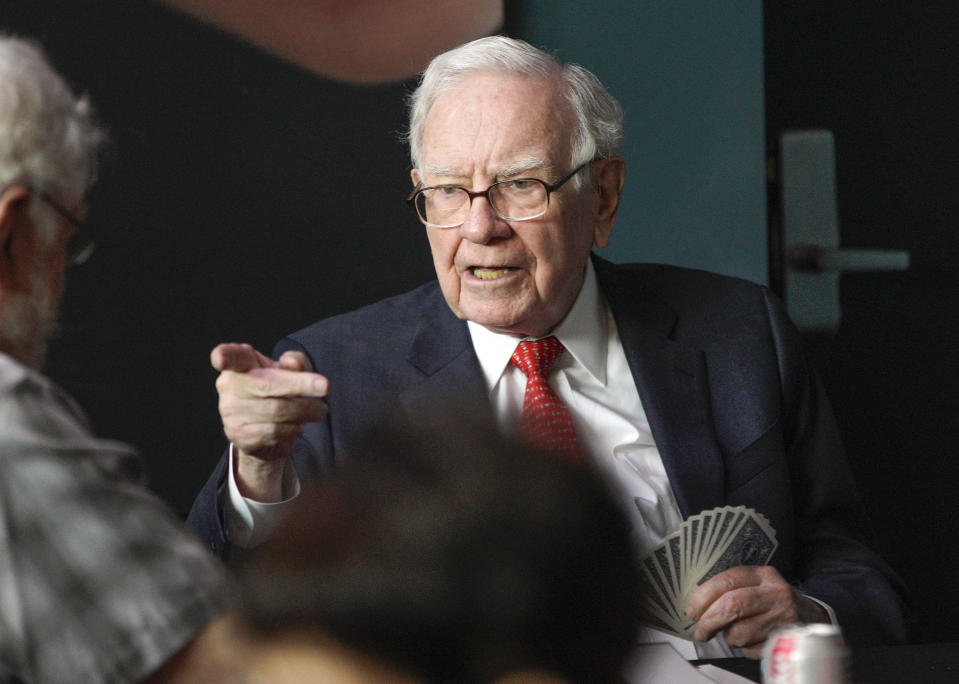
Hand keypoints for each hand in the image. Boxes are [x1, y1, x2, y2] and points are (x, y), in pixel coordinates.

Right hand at [212, 343, 328, 500]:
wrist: (266, 430)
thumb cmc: (277, 390)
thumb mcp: (289, 370)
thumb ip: (295, 362)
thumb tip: (292, 365)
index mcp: (240, 364)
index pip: (229, 357)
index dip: (224, 357)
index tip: (220, 359)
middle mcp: (229, 387)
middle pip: (267, 385)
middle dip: (301, 385)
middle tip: (325, 387)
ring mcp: (231, 413)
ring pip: (276, 411)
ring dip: (305, 411)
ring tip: (319, 410)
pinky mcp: (238, 435)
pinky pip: (275, 432)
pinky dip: (294, 428)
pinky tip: (299, 424)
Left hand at [686, 565, 828, 658]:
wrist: (812, 619)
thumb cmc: (773, 601)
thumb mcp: (757, 584)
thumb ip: (731, 588)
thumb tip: (696, 604)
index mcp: (764, 575)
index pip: (728, 581)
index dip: (703, 597)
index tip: (692, 610)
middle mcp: (776, 594)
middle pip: (732, 605)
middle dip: (709, 621)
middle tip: (700, 630)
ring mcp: (783, 618)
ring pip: (739, 632)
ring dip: (728, 637)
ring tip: (733, 632)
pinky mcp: (786, 641)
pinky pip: (751, 650)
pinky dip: (744, 648)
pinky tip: (751, 639)